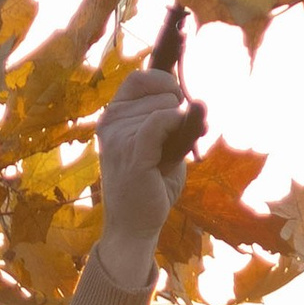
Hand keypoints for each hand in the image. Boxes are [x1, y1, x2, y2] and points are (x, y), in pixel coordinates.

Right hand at [94, 69, 205, 285]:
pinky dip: (174, 124)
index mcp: (113, 116)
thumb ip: (167, 117)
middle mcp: (110, 122)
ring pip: (163, 107)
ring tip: (173, 154)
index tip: (180, 99)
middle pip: (157, 90)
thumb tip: (193, 94)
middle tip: (180, 139)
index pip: (139, 78)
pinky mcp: (131, 152)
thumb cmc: (151, 185)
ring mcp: (117, 136)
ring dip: (179, 126)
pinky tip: (178, 140)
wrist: (135, 226)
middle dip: (178, 109)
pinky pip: (159, 120)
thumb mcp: (158, 143)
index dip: (164, 81)